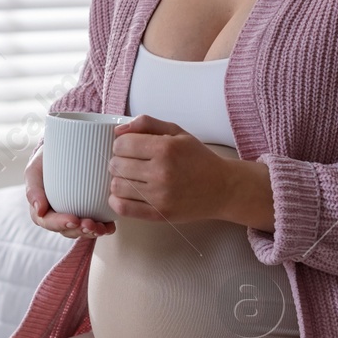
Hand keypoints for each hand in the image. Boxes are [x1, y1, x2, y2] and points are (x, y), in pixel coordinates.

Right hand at [25, 151, 116, 238]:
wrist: (65, 148)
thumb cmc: (46, 161)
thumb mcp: (35, 170)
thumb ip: (33, 189)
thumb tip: (39, 210)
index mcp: (42, 209)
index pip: (48, 222)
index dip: (60, 224)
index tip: (73, 220)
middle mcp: (58, 215)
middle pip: (67, 230)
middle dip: (79, 231)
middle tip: (91, 225)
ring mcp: (74, 214)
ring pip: (82, 230)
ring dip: (92, 232)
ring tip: (102, 228)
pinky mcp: (90, 212)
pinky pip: (96, 225)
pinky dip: (103, 228)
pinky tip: (109, 227)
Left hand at [107, 114, 234, 222]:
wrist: (222, 188)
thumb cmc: (198, 158)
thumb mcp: (177, 132)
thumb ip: (147, 124)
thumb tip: (119, 130)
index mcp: (165, 148)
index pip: (121, 144)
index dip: (121, 144)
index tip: (129, 147)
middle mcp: (161, 172)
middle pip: (116, 165)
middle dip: (119, 161)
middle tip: (130, 163)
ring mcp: (159, 195)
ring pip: (116, 186)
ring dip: (118, 180)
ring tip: (130, 178)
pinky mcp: (159, 214)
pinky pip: (123, 208)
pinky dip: (116, 200)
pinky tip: (124, 194)